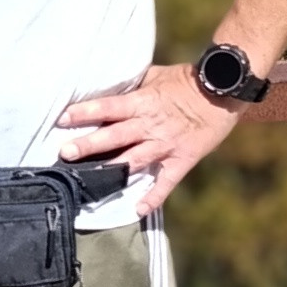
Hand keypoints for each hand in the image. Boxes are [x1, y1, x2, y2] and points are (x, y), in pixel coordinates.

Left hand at [54, 62, 235, 210]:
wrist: (223, 92)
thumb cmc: (187, 80)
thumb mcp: (156, 75)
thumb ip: (133, 85)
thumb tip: (108, 85)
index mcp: (142, 102)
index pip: (109, 106)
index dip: (86, 112)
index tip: (63, 119)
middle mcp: (150, 125)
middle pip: (115, 136)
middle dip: (89, 145)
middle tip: (65, 153)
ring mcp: (165, 145)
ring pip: (133, 160)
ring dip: (111, 171)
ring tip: (89, 181)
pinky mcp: (181, 160)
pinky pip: (165, 182)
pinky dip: (152, 197)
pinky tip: (137, 210)